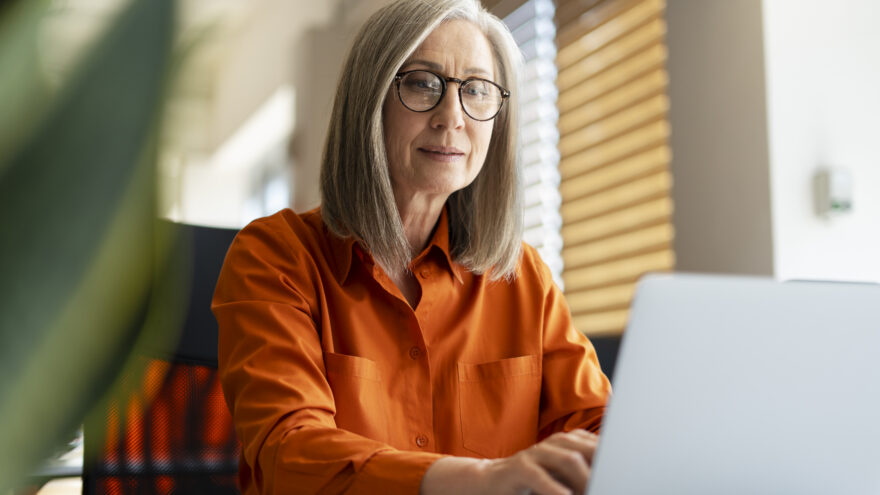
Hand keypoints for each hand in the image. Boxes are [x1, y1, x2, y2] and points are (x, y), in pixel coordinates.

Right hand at [420, 429, 598, 494]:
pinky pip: (540, 476)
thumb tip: (611, 477)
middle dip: (603, 467)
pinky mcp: (519, 467)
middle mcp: (553, 443)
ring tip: (593, 492)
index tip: (625, 473)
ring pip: (568, 460)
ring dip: (585, 480)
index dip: (612, 458)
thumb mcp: (559, 475)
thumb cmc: (532, 481)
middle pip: (588, 449)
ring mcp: (535, 453)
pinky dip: (555, 489)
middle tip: (613, 483)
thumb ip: (581, 471)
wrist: (489, 482)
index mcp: (567, 442)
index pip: (597, 445)